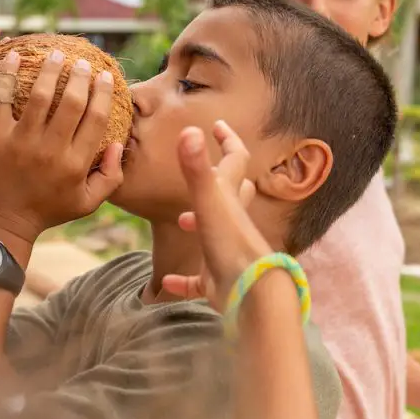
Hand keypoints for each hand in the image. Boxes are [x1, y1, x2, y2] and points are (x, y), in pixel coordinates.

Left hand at [0, 47, 122, 238]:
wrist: (2, 223)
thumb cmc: (47, 212)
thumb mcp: (87, 203)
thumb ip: (111, 177)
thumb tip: (119, 144)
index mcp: (76, 163)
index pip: (96, 119)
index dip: (103, 93)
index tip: (105, 77)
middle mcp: (52, 150)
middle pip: (71, 102)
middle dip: (80, 76)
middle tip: (82, 63)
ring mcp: (22, 142)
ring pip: (40, 96)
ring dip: (51, 70)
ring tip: (56, 54)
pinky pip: (1, 99)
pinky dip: (7, 74)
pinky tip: (14, 55)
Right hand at [161, 121, 270, 310]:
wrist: (250, 293)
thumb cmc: (231, 244)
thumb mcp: (209, 201)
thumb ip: (196, 168)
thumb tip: (189, 130)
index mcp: (230, 197)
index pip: (234, 159)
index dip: (227, 140)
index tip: (218, 125)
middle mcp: (232, 221)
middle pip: (235, 191)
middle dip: (224, 176)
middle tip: (211, 165)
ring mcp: (226, 252)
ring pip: (217, 232)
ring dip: (202, 224)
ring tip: (183, 220)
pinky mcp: (218, 281)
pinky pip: (198, 279)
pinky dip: (184, 280)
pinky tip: (168, 282)